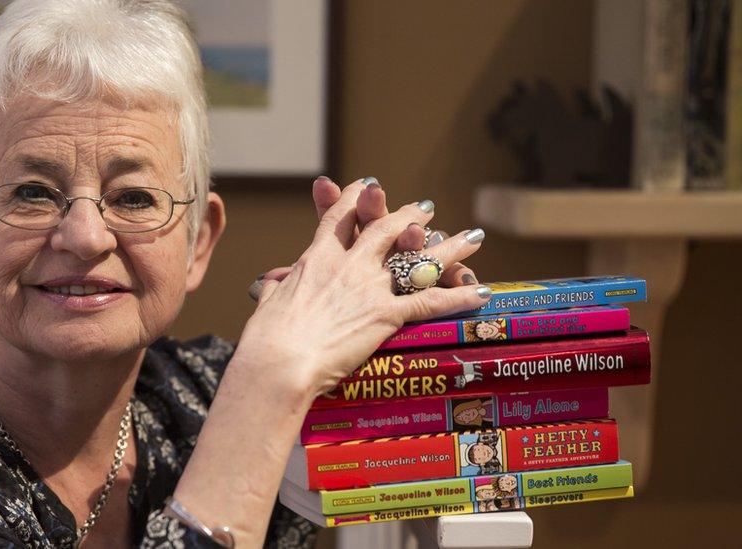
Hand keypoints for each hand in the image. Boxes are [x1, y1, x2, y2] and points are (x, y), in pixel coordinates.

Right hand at [234, 178, 490, 398]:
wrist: (278, 361)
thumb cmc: (265, 339)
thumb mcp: (268, 305)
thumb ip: (276, 288)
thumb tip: (270, 283)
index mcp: (315, 259)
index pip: (339, 218)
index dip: (355, 199)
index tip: (368, 186)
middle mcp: (347, 265)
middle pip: (385, 230)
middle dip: (409, 216)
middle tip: (426, 208)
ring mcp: (369, 288)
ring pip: (418, 260)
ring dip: (449, 248)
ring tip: (471, 238)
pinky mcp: (386, 315)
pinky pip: (431, 302)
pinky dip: (459, 297)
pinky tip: (480, 293)